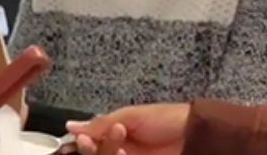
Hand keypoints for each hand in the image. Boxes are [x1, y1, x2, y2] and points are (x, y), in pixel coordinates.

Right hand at [66, 104, 189, 154]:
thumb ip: (101, 123)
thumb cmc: (166, 119)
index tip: (75, 141)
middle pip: (95, 154)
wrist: (195, 133)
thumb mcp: (131, 116)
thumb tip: (71, 126)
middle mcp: (120, 149)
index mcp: (116, 133)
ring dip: (104, 154)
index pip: (90, 142)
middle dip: (89, 151)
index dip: (81, 143)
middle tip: (86, 144)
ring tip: (116, 149)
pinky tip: (122, 154)